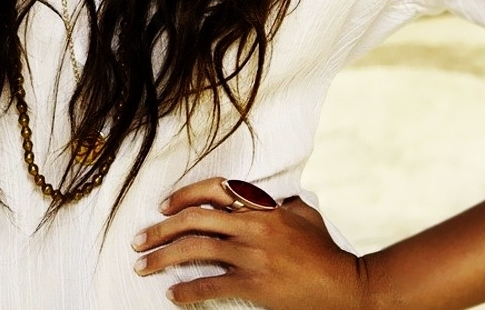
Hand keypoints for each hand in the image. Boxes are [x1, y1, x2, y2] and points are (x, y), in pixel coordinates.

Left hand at [132, 178, 366, 308]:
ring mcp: (253, 255)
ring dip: (162, 258)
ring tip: (142, 266)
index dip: (184, 195)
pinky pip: (211, 285)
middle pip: (194, 220)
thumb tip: (266, 195)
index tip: (163, 206)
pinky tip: (172, 295)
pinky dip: (187, 291)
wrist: (346, 285)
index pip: (214, 189)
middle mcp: (253, 227)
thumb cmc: (325, 251)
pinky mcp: (255, 284)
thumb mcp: (304, 215)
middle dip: (160, 229)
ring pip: (195, 250)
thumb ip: (280, 203)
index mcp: (263, 207)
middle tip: (138, 240)